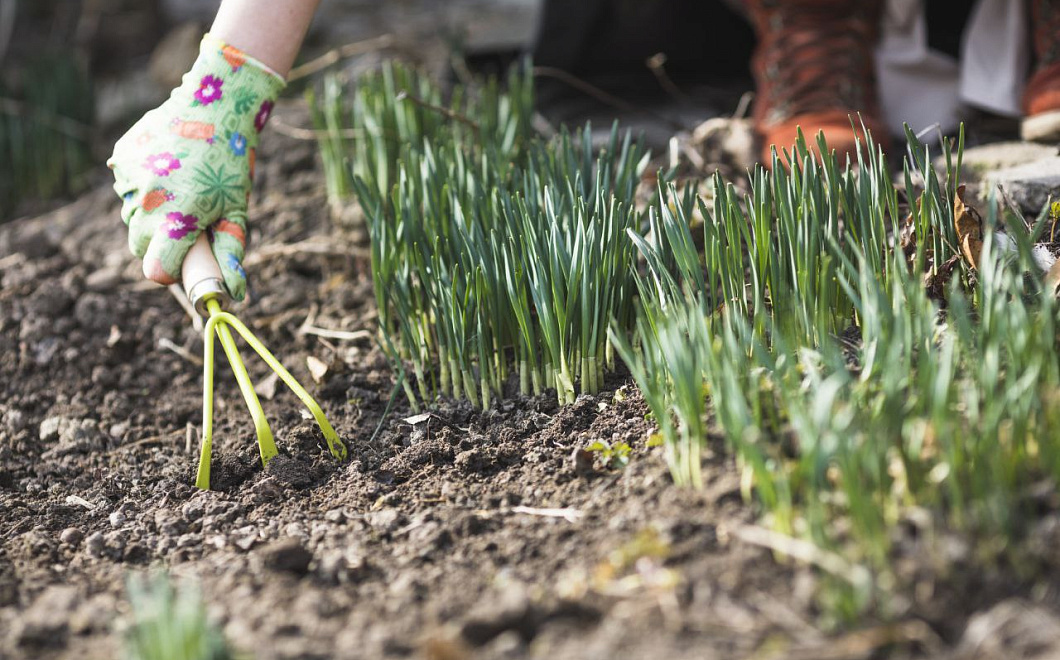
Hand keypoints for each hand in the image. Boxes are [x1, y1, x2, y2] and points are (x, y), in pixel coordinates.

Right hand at [108, 34, 283, 300]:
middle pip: (140, 246)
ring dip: (150, 213)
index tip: (181, 263)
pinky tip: (164, 169)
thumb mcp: (237, 210)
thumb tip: (235, 295)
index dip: (169, 272)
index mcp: (179, 218)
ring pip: (131, 217)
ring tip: (178, 189)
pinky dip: (142, 187)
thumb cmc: (231, 165)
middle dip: (159, 243)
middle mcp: (149, 200)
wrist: (214, 105)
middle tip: (184, 224)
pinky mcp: (119, 159)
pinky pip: (126, 188)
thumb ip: (231, 253)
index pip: (157, 270)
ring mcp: (130, 178)